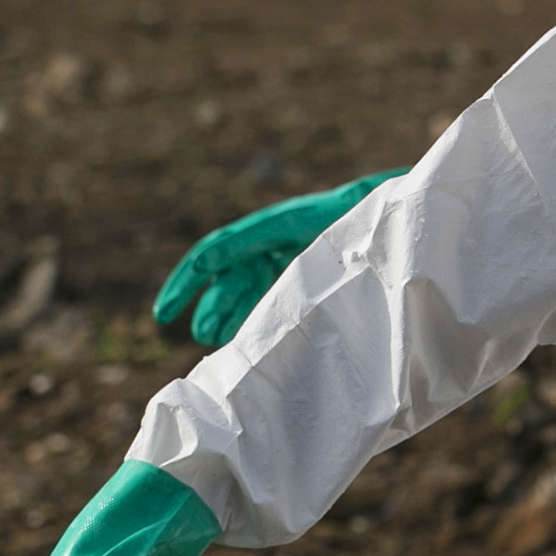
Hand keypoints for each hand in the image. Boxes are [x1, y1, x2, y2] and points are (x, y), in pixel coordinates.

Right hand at [152, 170, 403, 348]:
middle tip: (202, 334)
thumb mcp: (313, 236)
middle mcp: (269, 241)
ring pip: (245, 290)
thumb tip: (219, 268)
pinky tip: (246, 338)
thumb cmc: (354, 219)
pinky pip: (268, 295)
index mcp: (267, 228)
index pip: (212, 254)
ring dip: (229, 315)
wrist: (391, 214)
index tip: (164, 313)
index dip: (185, 284)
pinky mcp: (299, 271)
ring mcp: (284, 256)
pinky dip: (256, 315)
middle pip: (228, 279)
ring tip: (216, 340)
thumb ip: (270, 253)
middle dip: (212, 307)